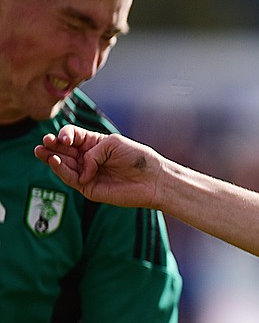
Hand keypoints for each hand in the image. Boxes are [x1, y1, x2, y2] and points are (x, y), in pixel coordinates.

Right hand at [35, 125, 164, 208]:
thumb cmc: (137, 158)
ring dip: (51, 158)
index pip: (73, 136)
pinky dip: (61, 170)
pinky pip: (71, 178)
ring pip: (63, 165)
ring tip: (42, 151)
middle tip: (43, 142)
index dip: (66, 135)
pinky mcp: (88, 188)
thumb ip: (92, 152)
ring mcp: (87, 173)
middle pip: (63, 150)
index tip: (66, 137)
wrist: (152, 179)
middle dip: (51, 145)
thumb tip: (82, 169)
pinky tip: (54, 161)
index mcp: (94, 144)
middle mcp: (88, 158)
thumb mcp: (112, 144)